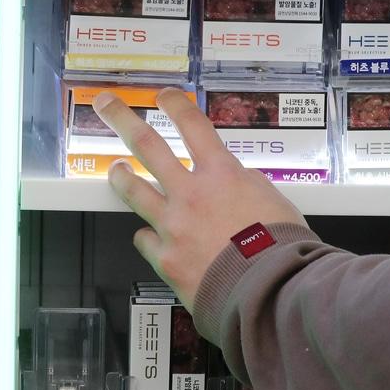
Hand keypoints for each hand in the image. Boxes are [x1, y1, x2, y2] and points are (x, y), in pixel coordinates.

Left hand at [93, 88, 307, 307]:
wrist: (271, 292)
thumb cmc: (282, 250)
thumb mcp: (275, 201)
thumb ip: (247, 186)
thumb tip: (234, 182)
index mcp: (222, 175)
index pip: (192, 126)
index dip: (175, 105)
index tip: (163, 97)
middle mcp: (191, 194)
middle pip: (147, 145)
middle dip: (121, 119)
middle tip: (106, 105)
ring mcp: (172, 225)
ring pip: (133, 190)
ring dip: (120, 176)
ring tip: (115, 169)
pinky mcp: (164, 258)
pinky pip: (144, 240)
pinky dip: (147, 236)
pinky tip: (150, 237)